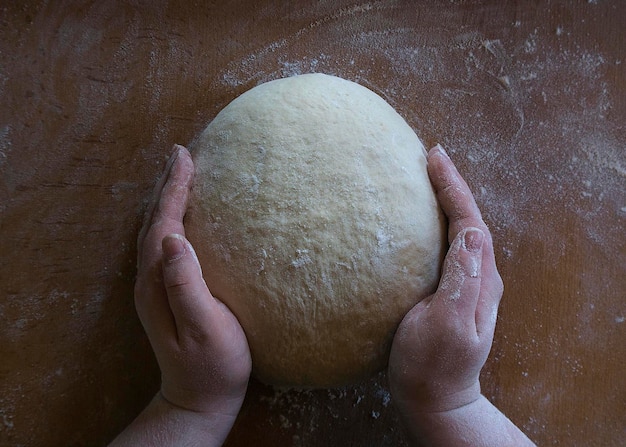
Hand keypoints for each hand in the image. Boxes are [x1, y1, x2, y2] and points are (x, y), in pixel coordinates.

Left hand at [135, 145, 251, 415]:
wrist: (200, 397)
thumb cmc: (213, 364)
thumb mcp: (204, 328)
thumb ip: (186, 284)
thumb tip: (173, 237)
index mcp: (158, 282)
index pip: (163, 223)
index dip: (174, 189)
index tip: (185, 157)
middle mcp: (150, 280)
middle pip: (154, 221)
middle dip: (167, 185)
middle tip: (181, 154)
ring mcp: (156, 287)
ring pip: (157, 230)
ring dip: (167, 199)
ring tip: (180, 175)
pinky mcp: (167, 292)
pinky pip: (166, 243)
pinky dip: (172, 218)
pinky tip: (184, 216)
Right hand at [388, 144, 503, 414]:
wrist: (436, 399)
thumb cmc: (431, 365)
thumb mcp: (446, 325)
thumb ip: (461, 281)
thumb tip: (470, 233)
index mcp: (479, 280)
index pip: (469, 221)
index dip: (453, 187)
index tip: (434, 158)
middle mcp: (480, 277)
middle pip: (470, 219)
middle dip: (453, 185)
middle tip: (431, 157)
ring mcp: (468, 285)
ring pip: (462, 231)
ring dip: (448, 200)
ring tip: (429, 177)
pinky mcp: (452, 292)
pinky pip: (450, 246)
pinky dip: (440, 222)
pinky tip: (424, 219)